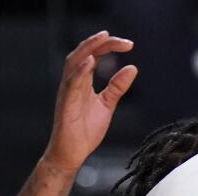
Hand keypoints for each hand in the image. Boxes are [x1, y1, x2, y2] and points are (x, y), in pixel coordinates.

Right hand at [42, 31, 137, 171]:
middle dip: (100, 42)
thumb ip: (117, 87)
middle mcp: (73, 82)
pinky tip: (89, 63)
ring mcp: (68, 92)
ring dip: (88, 49)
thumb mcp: (107, 105)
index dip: (110, 46)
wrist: (71, 153)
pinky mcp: (66, 105)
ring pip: (74, 63)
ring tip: (102, 39)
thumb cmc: (84, 131)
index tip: (129, 45)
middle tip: (121, 40)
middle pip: (83, 53)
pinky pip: (70, 84)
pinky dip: (79, 72)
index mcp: (83, 81)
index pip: (95, 55)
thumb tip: (132, 68)